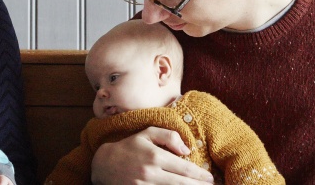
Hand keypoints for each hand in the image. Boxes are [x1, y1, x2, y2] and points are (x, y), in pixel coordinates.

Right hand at [90, 127, 213, 183]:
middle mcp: (150, 172)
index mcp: (155, 155)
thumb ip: (169, 136)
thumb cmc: (129, 147)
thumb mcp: (147, 134)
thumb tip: (187, 150)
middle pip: (181, 183)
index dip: (199, 175)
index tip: (209, 177)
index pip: (183, 168)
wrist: (105, 164)